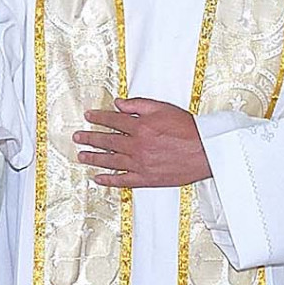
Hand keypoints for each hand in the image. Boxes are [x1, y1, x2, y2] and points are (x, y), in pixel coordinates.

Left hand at [74, 98, 211, 188]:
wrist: (206, 151)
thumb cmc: (188, 129)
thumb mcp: (163, 109)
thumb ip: (139, 105)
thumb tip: (118, 103)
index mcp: (141, 126)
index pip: (113, 120)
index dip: (98, 117)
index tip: (88, 116)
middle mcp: (137, 145)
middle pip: (107, 141)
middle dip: (90, 138)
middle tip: (77, 137)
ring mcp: (140, 163)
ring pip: (110, 161)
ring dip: (93, 158)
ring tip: (81, 156)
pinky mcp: (146, 178)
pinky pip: (123, 180)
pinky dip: (109, 180)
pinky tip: (98, 178)